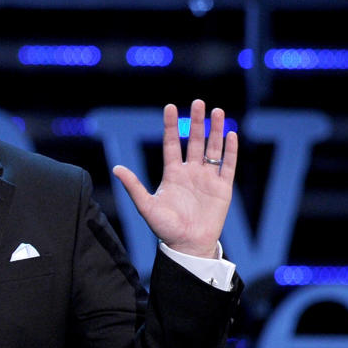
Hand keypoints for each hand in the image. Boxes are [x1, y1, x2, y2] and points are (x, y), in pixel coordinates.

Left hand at [112, 100, 236, 258]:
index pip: (171, 143)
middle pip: (194, 141)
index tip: (170, 107)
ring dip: (216, 131)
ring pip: (213, 149)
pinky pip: (228, 165)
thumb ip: (133, 186)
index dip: (171, 126)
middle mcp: (190, 172)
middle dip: (196, 122)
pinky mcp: (223, 188)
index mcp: (172, 174)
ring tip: (218, 111)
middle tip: (198, 102)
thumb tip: (116, 168)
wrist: (187, 246)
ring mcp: (207, 179)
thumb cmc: (165, 228)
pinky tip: (231, 135)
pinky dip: (230, 151)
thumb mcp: (146, 206)